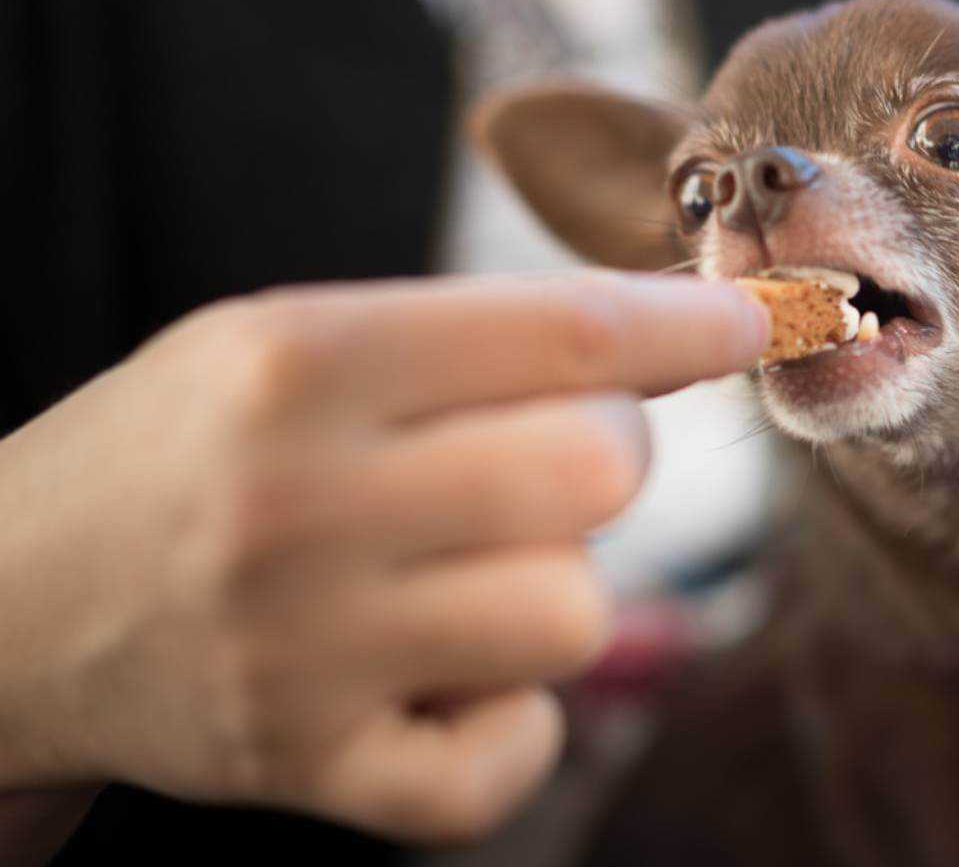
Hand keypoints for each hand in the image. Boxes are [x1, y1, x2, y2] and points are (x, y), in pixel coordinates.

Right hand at [0, 272, 766, 844]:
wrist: (10, 598)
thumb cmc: (188, 449)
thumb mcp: (291, 342)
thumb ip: (469, 336)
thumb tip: (674, 332)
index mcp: (301, 362)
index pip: (560, 332)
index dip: (689, 321)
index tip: (756, 318)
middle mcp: (302, 504)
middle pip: (597, 474)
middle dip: (611, 457)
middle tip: (551, 462)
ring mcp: (306, 652)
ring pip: (573, 613)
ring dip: (559, 587)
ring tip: (473, 574)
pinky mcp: (309, 769)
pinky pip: (507, 759)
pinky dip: (512, 720)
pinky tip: (449, 676)